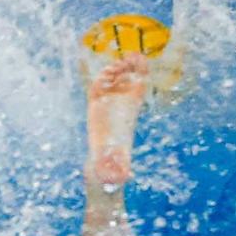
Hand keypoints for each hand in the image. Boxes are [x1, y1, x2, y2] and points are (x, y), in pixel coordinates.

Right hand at [85, 54, 149, 188]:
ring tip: (114, 67)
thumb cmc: (113, 163)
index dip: (141, 71)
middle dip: (129, 65)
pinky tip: (102, 76)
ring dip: (115, 70)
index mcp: (131, 111)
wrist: (104, 165)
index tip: (139, 57)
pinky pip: (99, 87)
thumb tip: (122, 178)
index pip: (139, 85)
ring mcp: (108, 104)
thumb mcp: (117, 166)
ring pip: (115, 80)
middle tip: (127, 57)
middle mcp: (121, 105)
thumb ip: (118, 169)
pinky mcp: (95, 106)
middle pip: (129, 78)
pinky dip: (101, 78)